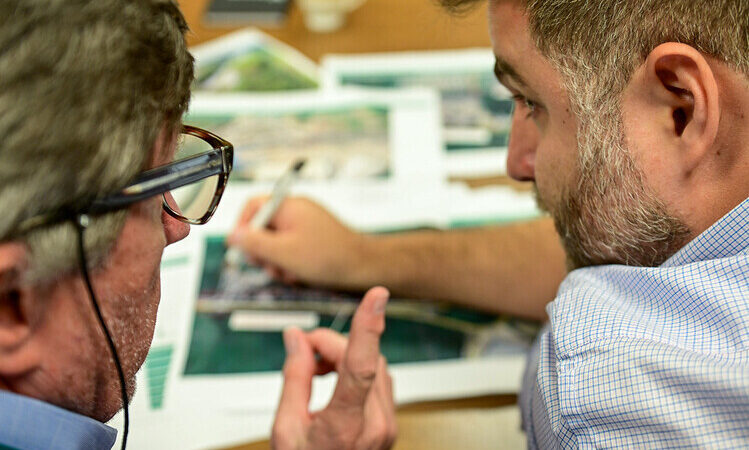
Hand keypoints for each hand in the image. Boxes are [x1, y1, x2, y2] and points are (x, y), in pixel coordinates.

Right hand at [228, 197, 369, 288]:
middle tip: (272, 266)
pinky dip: (291, 265)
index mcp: (288, 206)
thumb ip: (255, 243)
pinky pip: (290, 251)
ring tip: (291, 273)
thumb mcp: (284, 252)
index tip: (242, 248)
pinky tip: (301, 275)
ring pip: (275, 244)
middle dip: (263, 252)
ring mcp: (304, 226)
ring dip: (278, 263)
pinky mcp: (312, 240)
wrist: (363, 266)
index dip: (242, 227)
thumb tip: (233, 236)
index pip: (253, 206)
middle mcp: (296, 211)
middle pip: (262, 228)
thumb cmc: (329, 256)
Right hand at [271, 287, 396, 449]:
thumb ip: (294, 377)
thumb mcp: (286, 429)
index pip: (362, 367)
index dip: (368, 327)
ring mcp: (388, 427)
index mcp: (345, 428)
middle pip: (364, 359)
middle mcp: (376, 426)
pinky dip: (358, 370)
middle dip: (334, 345)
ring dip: (347, 356)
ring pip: (375, 366)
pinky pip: (379, 381)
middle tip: (303, 349)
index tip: (376, 297)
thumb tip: (297, 338)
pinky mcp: (390, 424)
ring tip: (316, 370)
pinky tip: (335, 379)